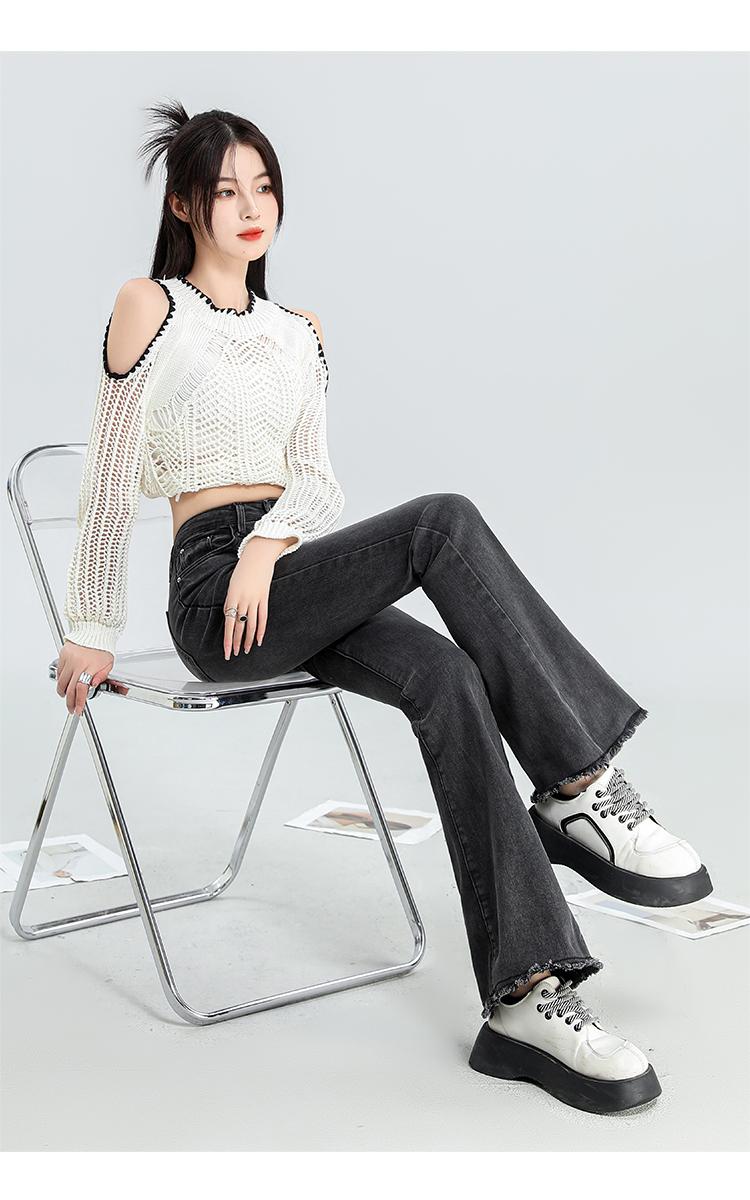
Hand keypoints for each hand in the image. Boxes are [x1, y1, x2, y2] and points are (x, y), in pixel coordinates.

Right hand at [56, 640, 114, 716]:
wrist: (94, 631)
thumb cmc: (102, 647)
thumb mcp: (108, 664)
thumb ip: (101, 676)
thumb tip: (93, 686)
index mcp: (91, 666)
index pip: (81, 688)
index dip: (78, 701)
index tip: (78, 709)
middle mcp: (78, 663)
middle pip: (70, 688)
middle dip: (70, 701)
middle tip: (71, 708)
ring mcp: (69, 659)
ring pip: (61, 681)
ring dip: (63, 692)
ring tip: (67, 696)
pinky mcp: (63, 655)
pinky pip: (59, 672)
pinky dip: (61, 680)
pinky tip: (65, 683)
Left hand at [223, 537, 286, 658]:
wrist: (257, 555)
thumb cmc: (242, 569)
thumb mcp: (231, 585)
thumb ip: (230, 601)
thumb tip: (229, 616)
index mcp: (231, 596)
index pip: (229, 623)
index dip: (228, 639)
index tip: (227, 650)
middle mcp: (242, 599)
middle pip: (239, 626)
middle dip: (236, 642)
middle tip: (234, 654)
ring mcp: (254, 599)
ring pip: (250, 624)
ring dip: (248, 639)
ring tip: (246, 650)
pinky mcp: (264, 597)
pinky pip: (262, 617)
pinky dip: (261, 630)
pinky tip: (259, 640)